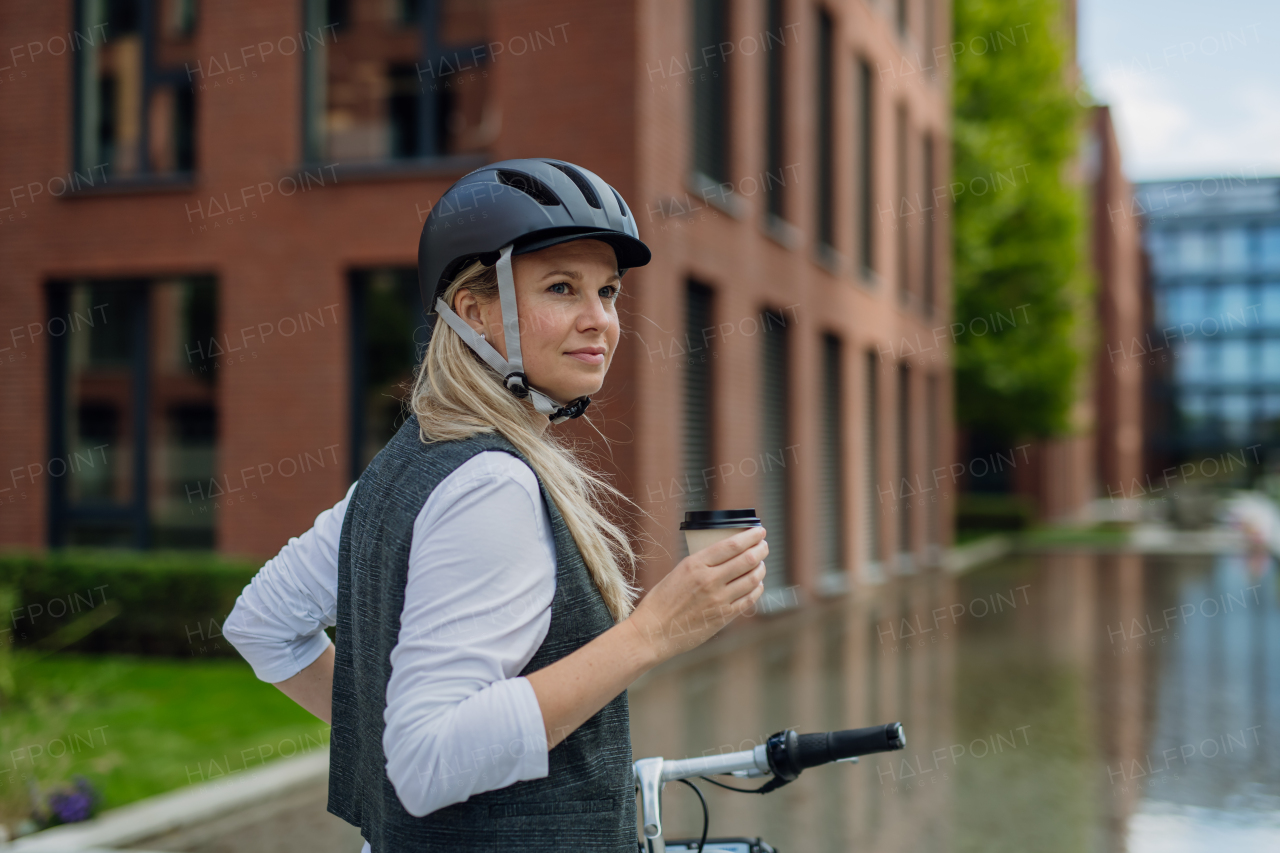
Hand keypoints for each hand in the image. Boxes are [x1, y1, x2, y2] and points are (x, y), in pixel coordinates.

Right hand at [623, 527, 767, 664]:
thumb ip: (702, 565)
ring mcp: (719, 599)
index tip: (759, 531)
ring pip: (752, 579)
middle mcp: (709, 580)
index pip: (731, 545)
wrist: (653, 632)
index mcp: (695, 564)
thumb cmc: (662, 601)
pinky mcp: (724, 617)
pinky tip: (757, 584)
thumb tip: (726, 556)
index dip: (750, 536)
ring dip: (761, 568)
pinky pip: (749, 599)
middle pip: (747, 559)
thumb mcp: (678, 573)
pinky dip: (757, 588)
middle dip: (760, 549)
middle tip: (764, 545)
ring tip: (761, 564)